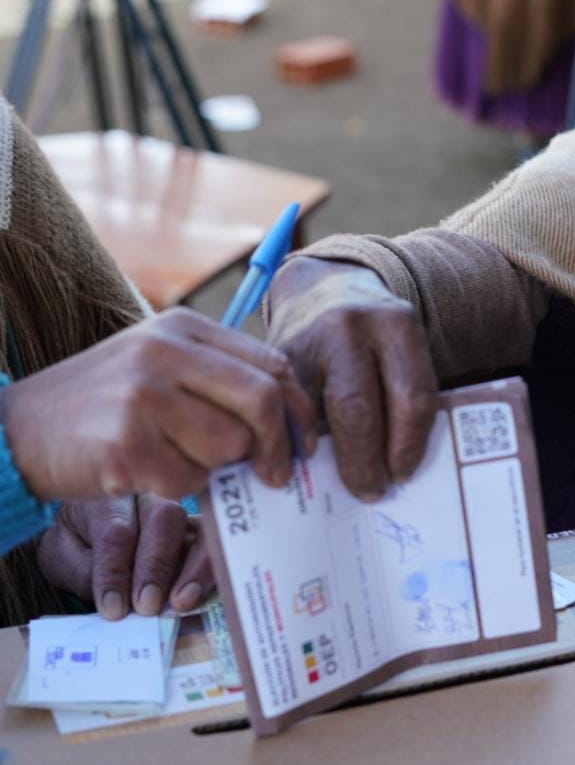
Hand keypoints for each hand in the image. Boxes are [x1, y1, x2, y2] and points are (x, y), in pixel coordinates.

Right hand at [6, 307, 317, 502]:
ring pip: (229, 446)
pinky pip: (189, 481)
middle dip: (278, 446)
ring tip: (177, 458)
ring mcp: (142, 396)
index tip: (305, 441)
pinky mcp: (125, 445)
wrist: (15, 430)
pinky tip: (146, 473)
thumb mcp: (159, 365)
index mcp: (182, 328)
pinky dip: (178, 488)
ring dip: (215, 468)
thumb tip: (293, 417)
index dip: (298, 408)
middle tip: (277, 475)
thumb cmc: (102, 405)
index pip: (270, 363)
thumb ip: (219, 377)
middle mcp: (164, 352)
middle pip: (261, 401)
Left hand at [37, 497, 212, 619]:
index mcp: (106, 497)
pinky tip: (198, 597)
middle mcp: (149, 496)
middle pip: (164, 518)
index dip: (116, 570)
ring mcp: (181, 510)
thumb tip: (117, 599)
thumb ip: (84, 573)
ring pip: (198, 527)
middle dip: (157, 566)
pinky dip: (210, 571)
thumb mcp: (61, 557)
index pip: (116, 531)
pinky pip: (215, 544)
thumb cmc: (76, 542)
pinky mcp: (201, 531)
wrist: (88, 530)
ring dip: (194, 567)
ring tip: (181, 602)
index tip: (113, 607)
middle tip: (147, 606)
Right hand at [265, 257, 436, 500]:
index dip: (409, 445)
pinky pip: (284, 411)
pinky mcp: (271, 357)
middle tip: (372, 490)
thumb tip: (398, 470)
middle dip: (365, 462)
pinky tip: (304, 463)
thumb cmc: (373, 336)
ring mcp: (306, 340)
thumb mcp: (400, 346)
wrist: (323, 287)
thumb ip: (402, 394)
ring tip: (336, 485)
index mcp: (397, 324)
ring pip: (314, 415)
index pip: (411, 397)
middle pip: (358, 410)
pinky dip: (295, 443)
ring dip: (324, 459)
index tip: (403, 474)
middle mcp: (350, 327)